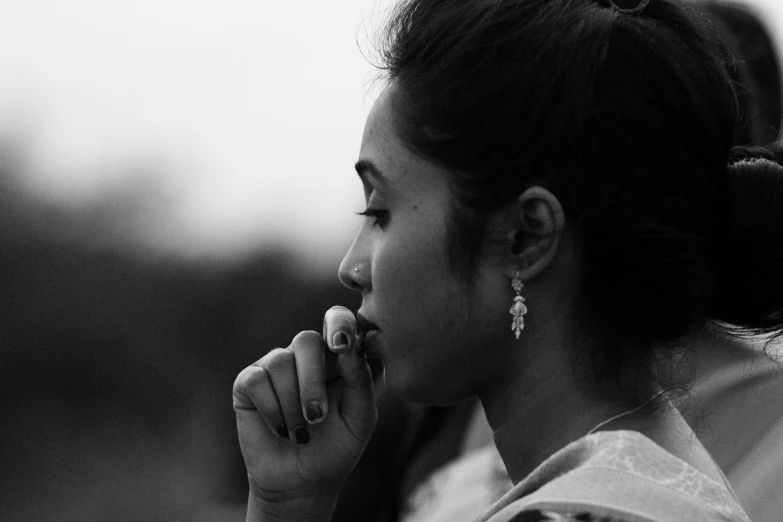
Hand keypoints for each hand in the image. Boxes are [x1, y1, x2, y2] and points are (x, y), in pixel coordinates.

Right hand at [233, 306, 377, 520]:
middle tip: (317, 417)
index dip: (339, 324)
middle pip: (306, 340)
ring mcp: (275, 367)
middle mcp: (306, 357)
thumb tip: (349, 349)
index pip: (338, 320)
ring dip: (292, 404)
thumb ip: (361, 382)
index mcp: (337, 358)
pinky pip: (257, 380)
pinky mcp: (249, 383)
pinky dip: (272, 409)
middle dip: (312, 380)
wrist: (302, 484)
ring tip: (300, 434)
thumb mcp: (360, 419)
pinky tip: (280, 429)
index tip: (341, 346)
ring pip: (280, 362)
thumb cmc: (337, 448)